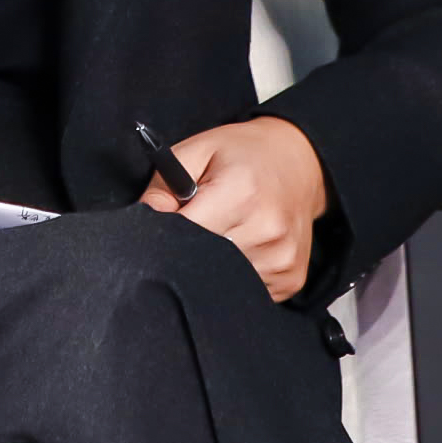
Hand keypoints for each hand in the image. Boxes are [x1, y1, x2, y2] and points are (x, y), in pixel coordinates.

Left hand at [138, 115, 327, 302]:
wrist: (298, 161)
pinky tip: (243, 247)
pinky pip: (248, 290)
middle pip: (203, 262)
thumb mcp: (195, 151)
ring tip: (224, 232)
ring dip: (214, 263)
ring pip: (224, 280)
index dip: (168, 234)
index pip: (186, 234)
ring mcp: (282, 258)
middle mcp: (267, 229)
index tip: (166, 228)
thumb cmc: (240, 155)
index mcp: (241, 193)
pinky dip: (237, 274)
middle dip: (188, 250)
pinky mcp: (291, 278)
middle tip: (194, 230)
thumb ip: (161, 188)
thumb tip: (143, 225)